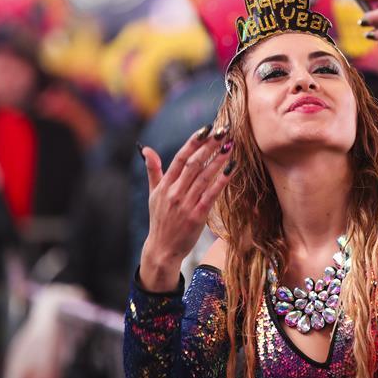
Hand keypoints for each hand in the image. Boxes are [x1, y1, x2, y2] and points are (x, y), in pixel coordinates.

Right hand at [138, 124, 234, 291]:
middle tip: (224, 131)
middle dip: (210, 145)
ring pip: (204, 176)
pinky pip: (211, 194)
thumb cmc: (160, 219)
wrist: (162, 249)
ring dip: (219, 159)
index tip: (206, 128)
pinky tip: (232, 168)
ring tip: (231, 145)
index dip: (193, 142)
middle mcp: (174, 192)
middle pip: (194, 163)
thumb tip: (146, 149)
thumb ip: (153, 170)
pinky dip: (222, 180)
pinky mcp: (197, 216)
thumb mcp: (153, 194)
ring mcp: (185, 204)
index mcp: (164, 185)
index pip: (180, 157)